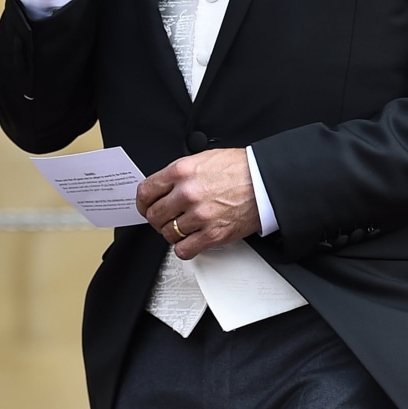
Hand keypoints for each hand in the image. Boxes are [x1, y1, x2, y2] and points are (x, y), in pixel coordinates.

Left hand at [137, 148, 261, 258]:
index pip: (145, 192)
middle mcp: (187, 193)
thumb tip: (162, 187)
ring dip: (173, 232)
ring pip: (167, 234)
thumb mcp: (202, 159)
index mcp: (182, 171)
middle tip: (167, 218)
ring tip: (184, 226)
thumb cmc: (238, 169)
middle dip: (158, 218)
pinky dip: (184, 248)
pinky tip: (191, 239)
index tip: (146, 206)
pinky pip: (184, 250)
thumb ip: (179, 173)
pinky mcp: (212, 234)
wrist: (264, 181)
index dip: (143, 203)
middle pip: (154, 215)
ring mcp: (199, 215)